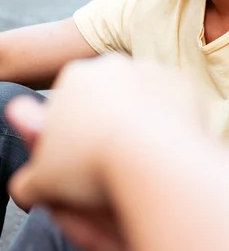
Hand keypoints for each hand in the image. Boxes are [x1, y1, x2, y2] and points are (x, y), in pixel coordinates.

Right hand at [6, 54, 200, 250]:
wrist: (152, 159)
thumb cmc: (91, 167)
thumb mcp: (43, 181)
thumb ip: (30, 179)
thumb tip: (27, 185)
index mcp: (74, 78)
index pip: (70, 99)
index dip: (74, 128)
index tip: (82, 152)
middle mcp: (112, 65)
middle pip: (107, 92)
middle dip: (106, 117)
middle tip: (112, 152)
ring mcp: (148, 70)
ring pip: (139, 93)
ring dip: (138, 115)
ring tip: (142, 150)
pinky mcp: (179, 81)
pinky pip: (169, 99)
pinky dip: (167, 117)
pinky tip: (165, 142)